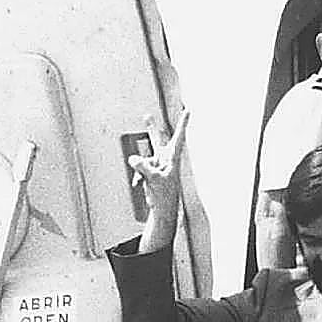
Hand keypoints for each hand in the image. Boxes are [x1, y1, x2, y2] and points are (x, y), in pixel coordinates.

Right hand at [131, 110, 189, 253]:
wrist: (162, 210)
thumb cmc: (165, 196)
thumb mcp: (153, 180)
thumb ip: (143, 166)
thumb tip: (132, 158)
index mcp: (173, 159)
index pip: (178, 137)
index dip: (183, 123)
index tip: (188, 110)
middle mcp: (165, 160)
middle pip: (158, 141)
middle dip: (151, 129)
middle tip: (147, 116)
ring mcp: (157, 166)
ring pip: (144, 159)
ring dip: (140, 170)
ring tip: (145, 181)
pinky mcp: (150, 173)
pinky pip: (139, 169)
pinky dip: (137, 176)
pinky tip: (139, 185)